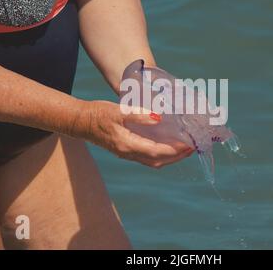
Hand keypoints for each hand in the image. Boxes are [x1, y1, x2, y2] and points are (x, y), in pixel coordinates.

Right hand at [76, 100, 193, 167]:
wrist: (80, 122)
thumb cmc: (98, 114)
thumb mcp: (118, 111)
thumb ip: (139, 115)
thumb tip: (159, 118)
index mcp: (128, 144)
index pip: (157, 152)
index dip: (175, 150)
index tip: (189, 144)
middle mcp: (128, 153)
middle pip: (158, 161)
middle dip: (177, 156)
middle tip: (192, 148)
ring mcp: (126, 154)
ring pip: (153, 161)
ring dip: (170, 157)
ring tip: (183, 148)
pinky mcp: (125, 150)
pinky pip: (147, 157)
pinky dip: (160, 154)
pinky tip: (166, 146)